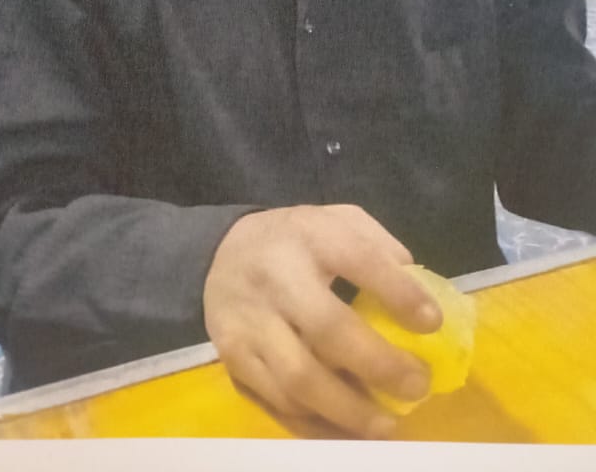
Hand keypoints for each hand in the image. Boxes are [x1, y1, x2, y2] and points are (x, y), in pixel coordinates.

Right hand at [203, 204, 441, 438]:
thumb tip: (422, 294)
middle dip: (378, 364)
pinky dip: (318, 427)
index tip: (432, 322)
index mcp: (307, 235)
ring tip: (387, 424)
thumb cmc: (295, 240)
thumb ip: (378, 246)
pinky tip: (349, 432)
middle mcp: (274, 277)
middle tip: (418, 386)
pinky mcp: (233, 360)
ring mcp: (249, 323)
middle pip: (326, 328)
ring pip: (298, 378)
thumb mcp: (335, 219)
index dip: (398, 292)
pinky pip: (278, 404)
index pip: (356, 258)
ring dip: (349, 410)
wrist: (220, 253)